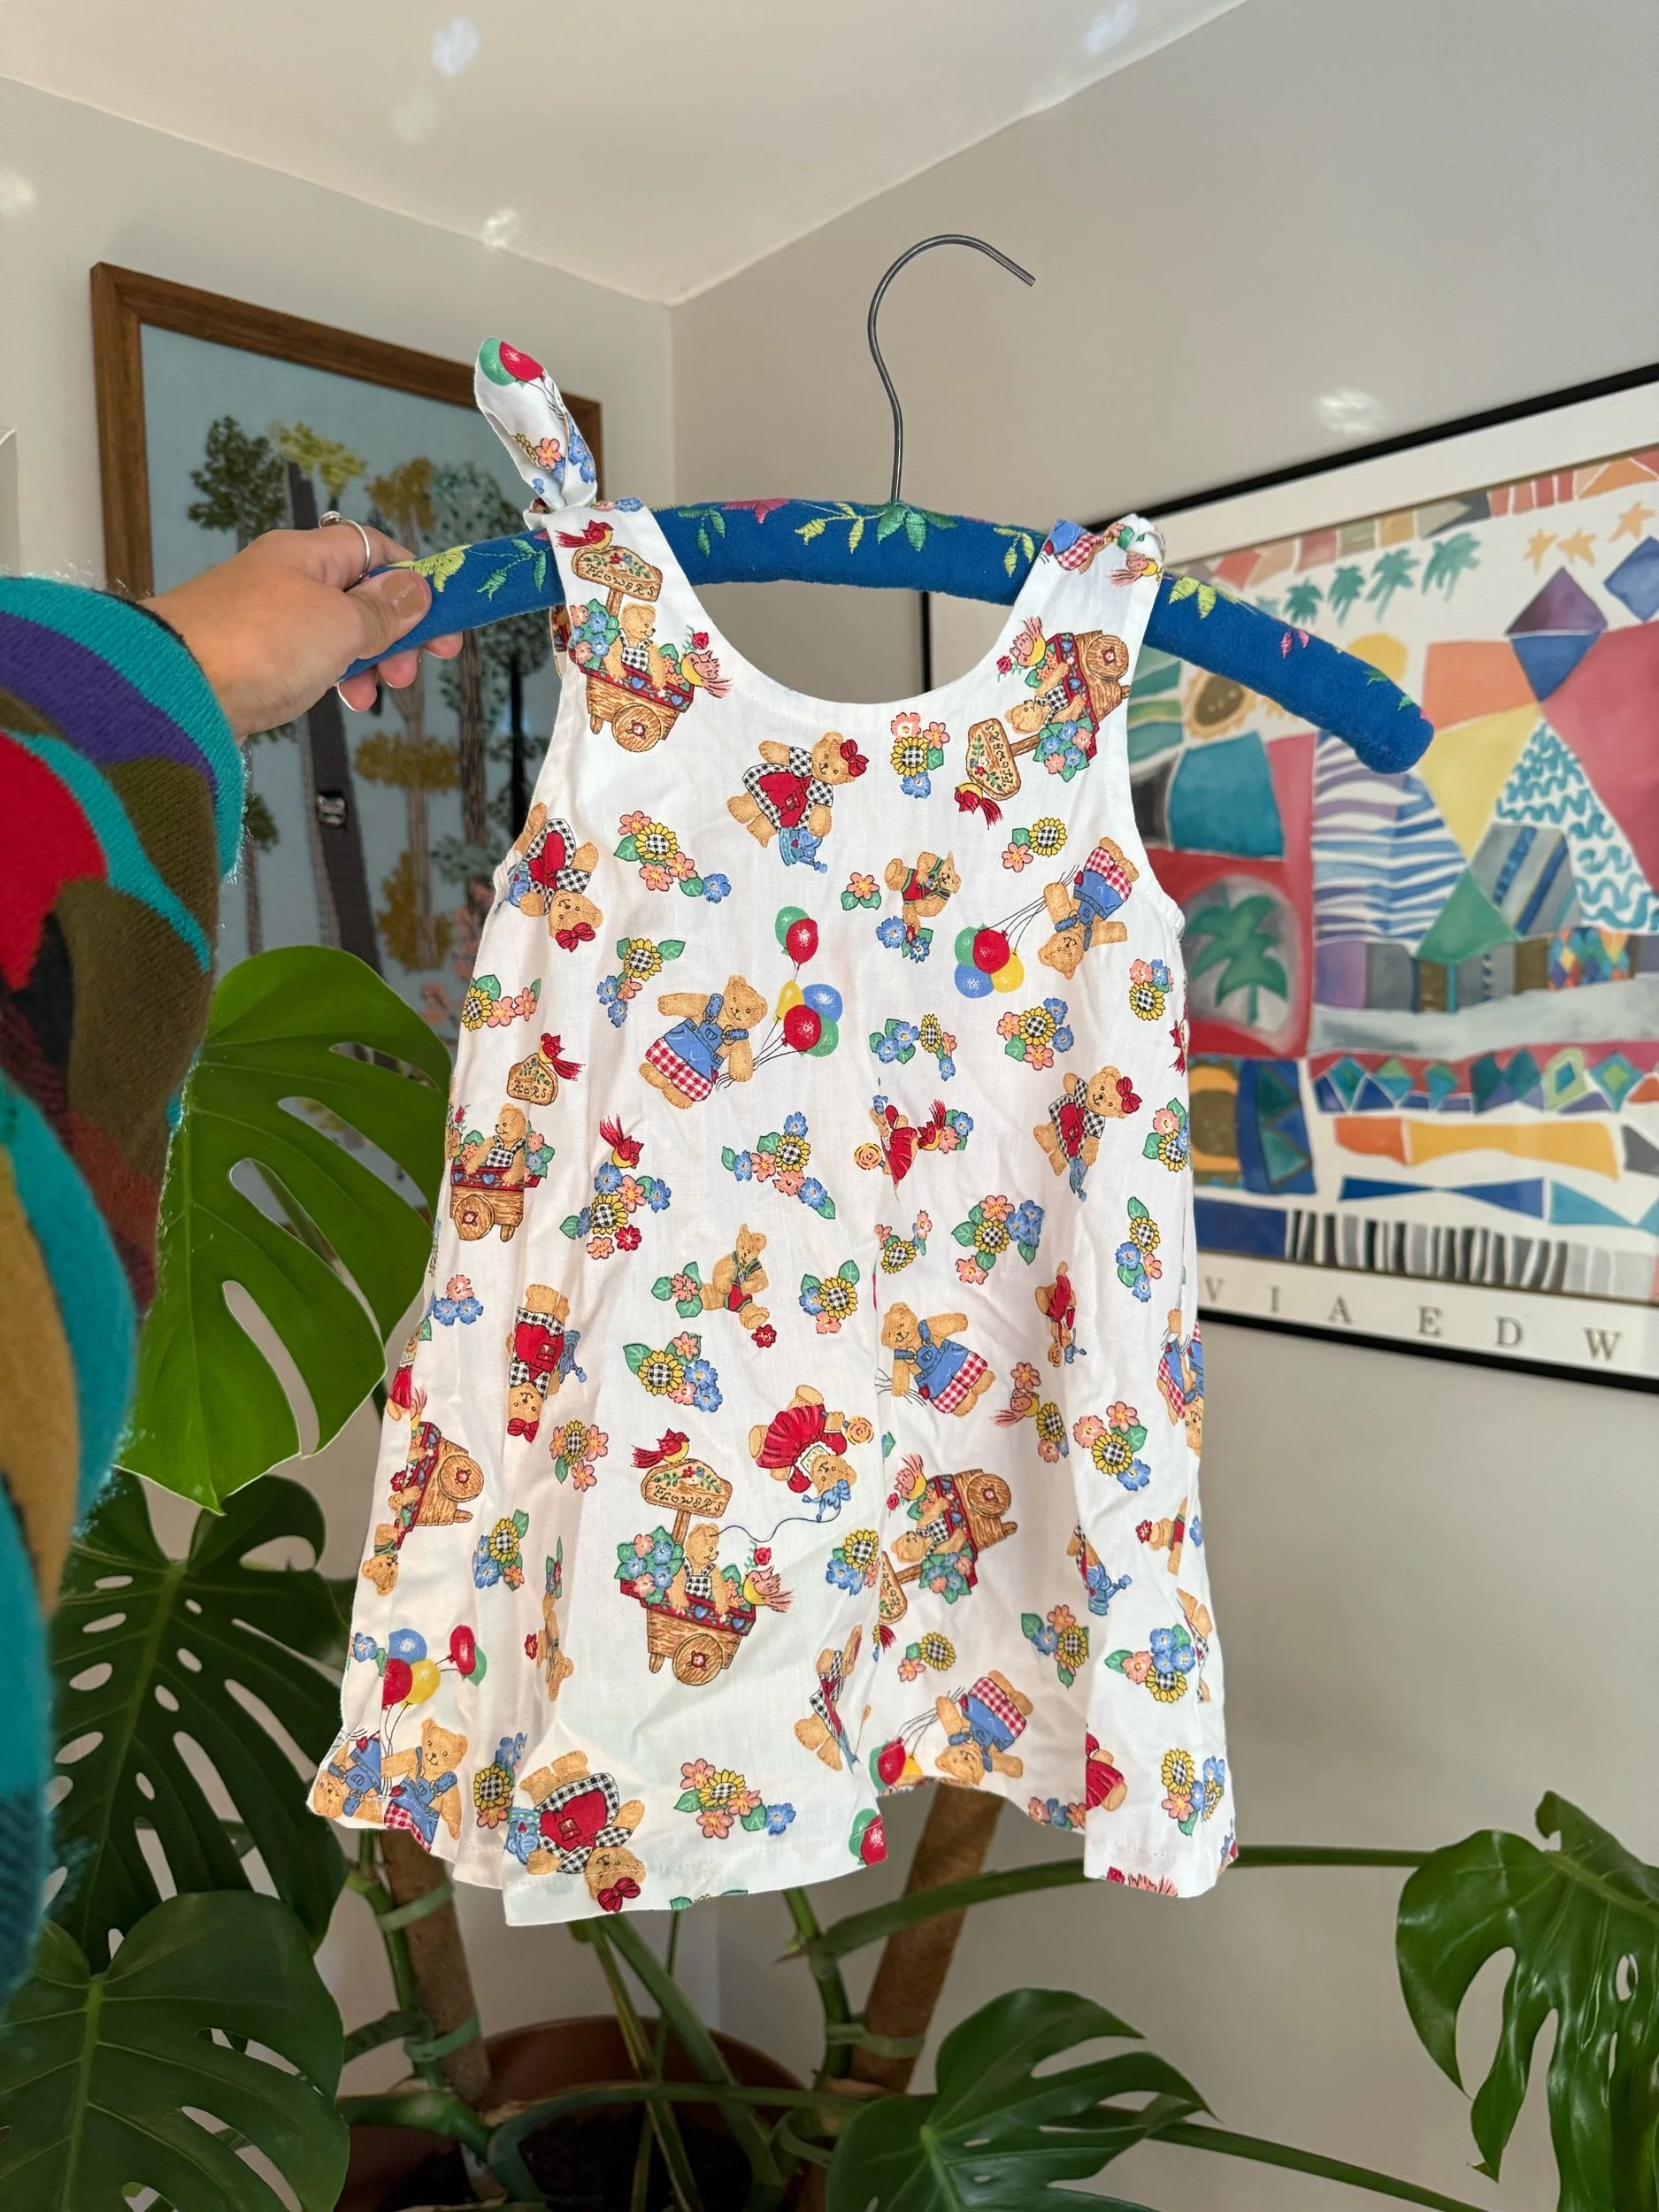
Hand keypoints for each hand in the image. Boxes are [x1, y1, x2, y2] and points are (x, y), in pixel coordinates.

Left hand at [145, 524, 462, 738]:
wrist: (171, 686)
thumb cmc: (259, 644)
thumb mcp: (340, 624)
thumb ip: (383, 611)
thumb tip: (415, 588)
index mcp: (307, 554)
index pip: (374, 549)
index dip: (413, 579)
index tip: (442, 617)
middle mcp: (285, 578)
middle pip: (359, 595)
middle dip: (395, 631)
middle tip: (413, 670)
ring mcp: (265, 619)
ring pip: (336, 632)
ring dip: (367, 660)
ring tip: (374, 693)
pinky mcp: (250, 658)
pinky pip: (307, 659)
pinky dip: (332, 676)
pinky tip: (339, 697)